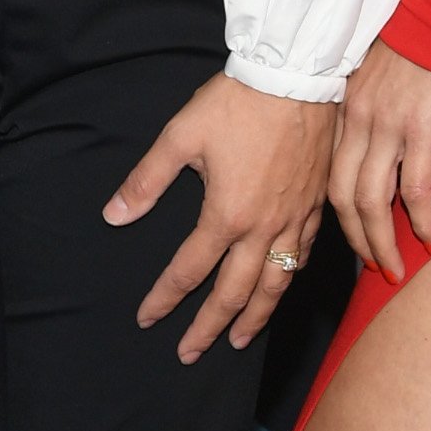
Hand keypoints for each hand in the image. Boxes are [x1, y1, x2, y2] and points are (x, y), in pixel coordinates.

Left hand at [104, 75, 331, 363]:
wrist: (296, 77)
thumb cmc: (238, 104)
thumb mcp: (180, 136)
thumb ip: (146, 181)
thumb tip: (114, 216)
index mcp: (226, 214)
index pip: (188, 270)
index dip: (164, 298)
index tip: (147, 319)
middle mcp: (263, 227)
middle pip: (234, 293)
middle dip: (208, 328)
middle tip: (190, 353)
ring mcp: (294, 219)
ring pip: (275, 283)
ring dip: (254, 317)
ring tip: (239, 341)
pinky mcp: (316, 206)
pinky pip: (303, 255)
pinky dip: (289, 278)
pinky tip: (281, 285)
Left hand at [329, 43, 430, 281]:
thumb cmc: (414, 33)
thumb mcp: (375, 72)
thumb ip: (369, 106)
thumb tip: (376, 139)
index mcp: (343, 112)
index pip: (329, 176)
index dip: (337, 215)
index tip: (351, 239)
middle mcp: (358, 123)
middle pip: (343, 198)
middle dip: (356, 241)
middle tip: (374, 269)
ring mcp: (388, 127)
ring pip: (373, 202)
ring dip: (382, 243)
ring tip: (395, 270)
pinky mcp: (421, 127)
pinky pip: (417, 188)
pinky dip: (423, 220)